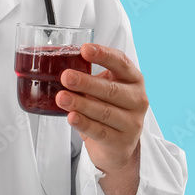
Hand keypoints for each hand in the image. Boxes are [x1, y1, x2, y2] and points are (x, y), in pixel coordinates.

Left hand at [56, 44, 147, 172]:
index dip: (104, 54)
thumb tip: (56, 65)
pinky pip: (100, 132)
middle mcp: (137, 99)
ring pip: (104, 112)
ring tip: (61, 98)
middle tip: (66, 77)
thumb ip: (88, 77)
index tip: (85, 49)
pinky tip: (72, 117)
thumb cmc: (107, 108)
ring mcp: (132, 123)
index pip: (121, 62)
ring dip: (81, 104)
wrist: (117, 146)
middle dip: (87, 82)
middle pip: (112, 90)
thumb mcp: (102, 89)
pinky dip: (84, 123)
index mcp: (133, 79)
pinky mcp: (122, 143)